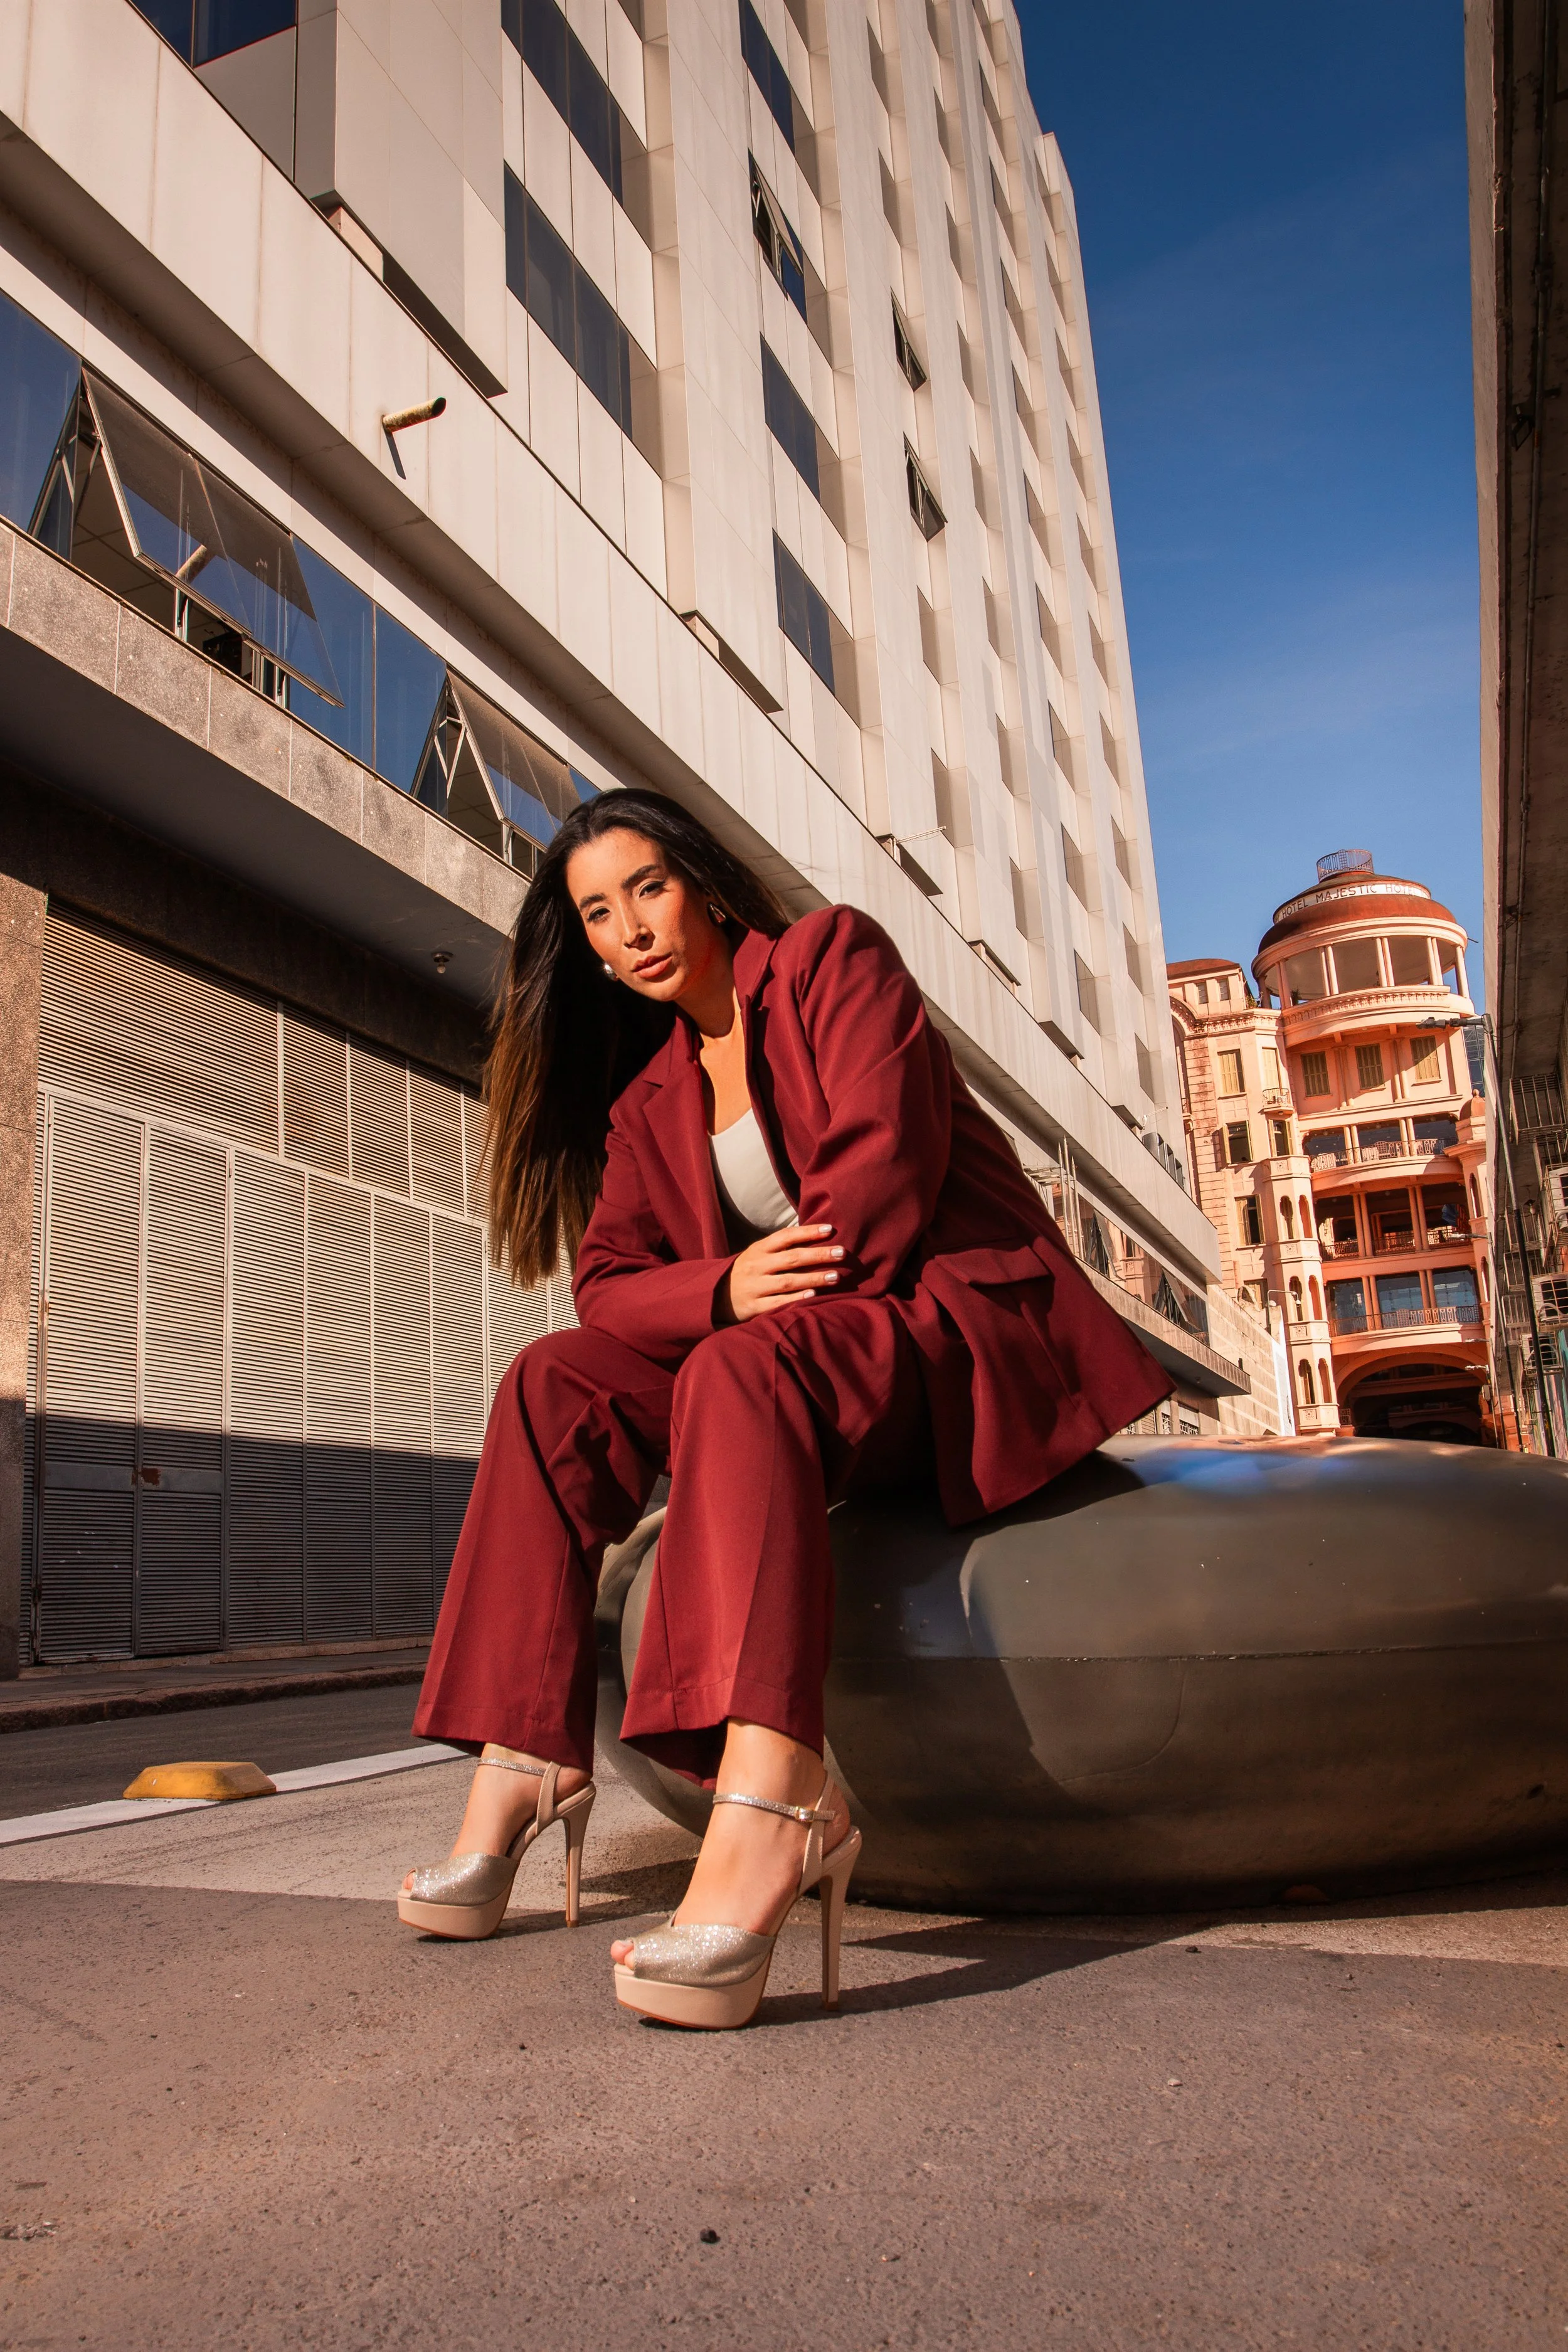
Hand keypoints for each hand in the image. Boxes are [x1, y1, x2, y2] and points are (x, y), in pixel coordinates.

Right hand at [719, 1225, 843, 1323]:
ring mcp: (754, 1287)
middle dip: (819, 1255)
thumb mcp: (758, 1254)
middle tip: (842, 1253)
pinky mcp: (754, 1307)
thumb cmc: (748, 1271)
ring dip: (814, 1279)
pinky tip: (814, 1296)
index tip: (830, 1229)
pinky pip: (778, 1303)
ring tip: (836, 1277)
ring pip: (787, 1281)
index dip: (808, 1232)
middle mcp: (756, 1266)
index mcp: (758, 1249)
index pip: (786, 1236)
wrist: (716, 1296)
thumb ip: (781, 1247)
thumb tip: (816, 1234)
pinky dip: (796, 1299)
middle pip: (791, 1258)